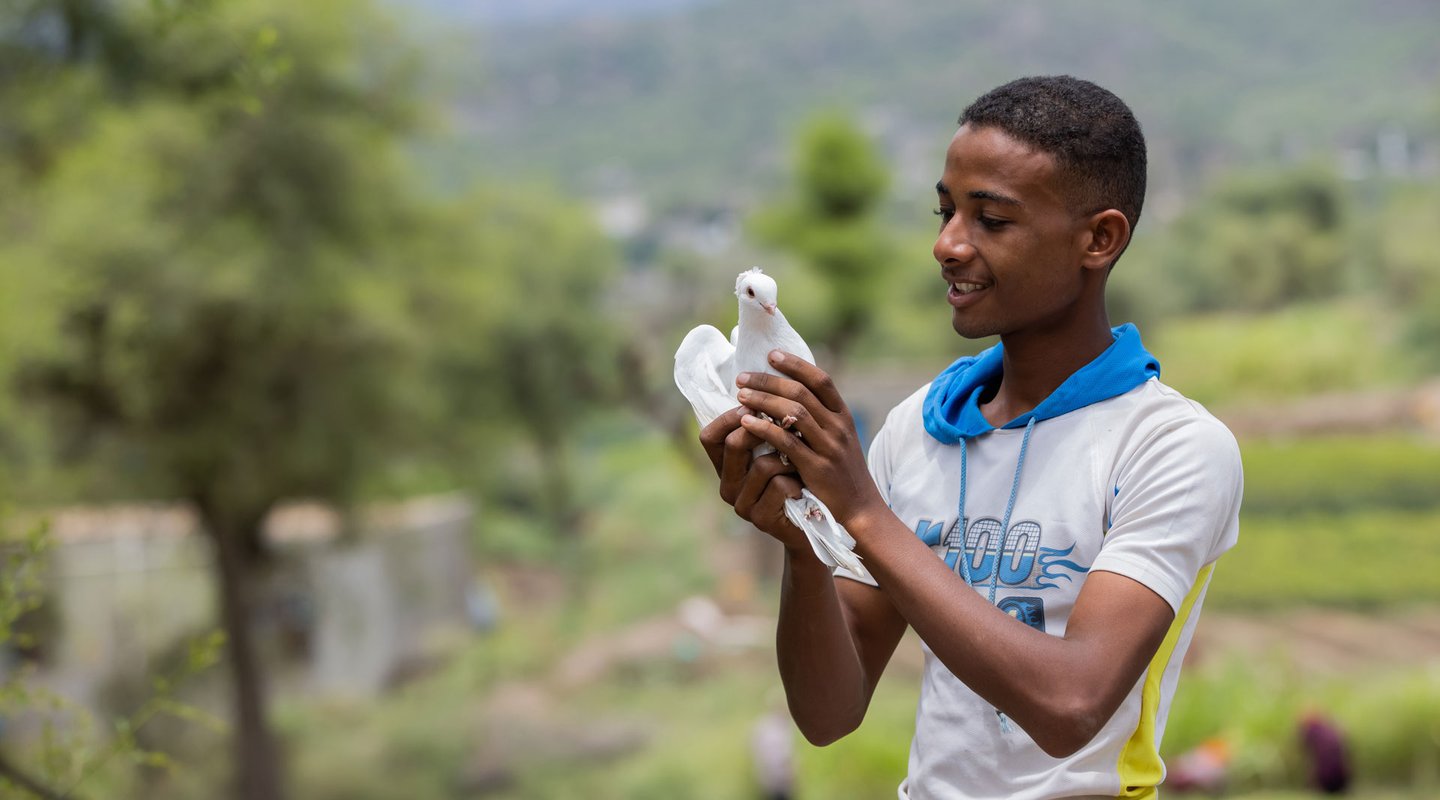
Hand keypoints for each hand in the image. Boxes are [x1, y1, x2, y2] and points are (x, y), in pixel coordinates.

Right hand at [698, 407, 811, 552]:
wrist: (817, 522)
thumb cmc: (799, 477)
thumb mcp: (780, 448)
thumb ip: (767, 425)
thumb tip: (764, 385)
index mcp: (726, 465)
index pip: (709, 436)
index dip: (729, 416)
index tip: (753, 403)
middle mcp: (728, 485)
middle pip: (733, 443)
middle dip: (763, 428)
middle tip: (786, 423)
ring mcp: (742, 505)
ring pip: (762, 464)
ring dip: (788, 458)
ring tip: (800, 462)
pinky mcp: (760, 520)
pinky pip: (779, 487)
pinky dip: (796, 481)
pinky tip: (803, 488)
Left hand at [735, 351, 885, 528]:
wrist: (861, 510)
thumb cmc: (842, 474)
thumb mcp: (838, 440)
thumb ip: (820, 419)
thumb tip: (788, 395)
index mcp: (844, 416)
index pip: (821, 380)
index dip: (796, 364)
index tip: (772, 355)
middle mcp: (839, 427)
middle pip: (802, 392)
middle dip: (769, 380)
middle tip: (743, 377)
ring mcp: (829, 447)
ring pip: (793, 413)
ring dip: (763, 400)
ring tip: (740, 396)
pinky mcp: (817, 468)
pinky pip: (787, 442)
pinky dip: (764, 429)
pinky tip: (746, 423)